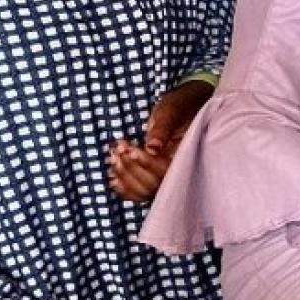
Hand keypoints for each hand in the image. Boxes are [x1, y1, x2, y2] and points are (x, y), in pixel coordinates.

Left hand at [108, 79, 214, 201]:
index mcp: (187, 155)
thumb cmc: (177, 106)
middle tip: (117, 149)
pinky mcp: (156, 177)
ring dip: (126, 177)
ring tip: (113, 157)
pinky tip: (113, 177)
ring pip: (146, 191)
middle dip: (132, 169)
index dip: (147, 163)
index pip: (167, 171)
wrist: (182, 107)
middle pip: (155, 184)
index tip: (129, 149)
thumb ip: (162, 129)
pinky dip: (125, 189)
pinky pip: (141, 193)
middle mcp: (178, 170)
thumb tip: (152, 148)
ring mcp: (167, 176)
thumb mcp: (170, 112)